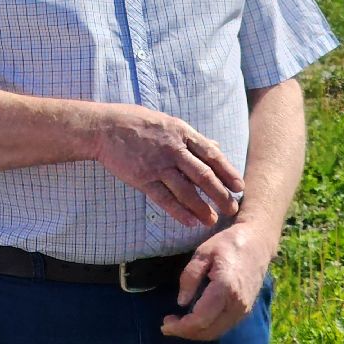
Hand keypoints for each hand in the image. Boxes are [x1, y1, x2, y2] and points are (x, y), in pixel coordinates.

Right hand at [93, 105, 242, 226]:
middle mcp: (172, 149)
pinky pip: (164, 198)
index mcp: (180, 132)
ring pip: (186, 190)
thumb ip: (192, 138)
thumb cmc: (136, 122)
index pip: (211, 154)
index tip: (239, 186)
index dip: (227, 171)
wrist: (104, 128)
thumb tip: (216, 146)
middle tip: (232, 208)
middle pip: (203, 175)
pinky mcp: (142, 178)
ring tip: (213, 220)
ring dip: (202, 207)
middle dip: (220, 194)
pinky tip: (190, 221)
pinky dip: (179, 211)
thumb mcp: (168, 122)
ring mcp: (157, 165)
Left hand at [160, 223, 270, 338]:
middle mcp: (237, 304)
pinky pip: (224, 326)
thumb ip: (190, 276)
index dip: (181, 326)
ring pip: (217, 331)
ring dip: (196, 333)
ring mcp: (244, 310)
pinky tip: (195, 320)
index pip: (201, 319)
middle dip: (186, 332)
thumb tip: (181, 302)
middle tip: (167, 325)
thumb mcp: (203, 252)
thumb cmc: (228, 243)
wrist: (257, 242)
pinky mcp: (246, 310)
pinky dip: (208, 328)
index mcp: (225, 288)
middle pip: (209, 331)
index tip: (165, 324)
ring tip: (178, 323)